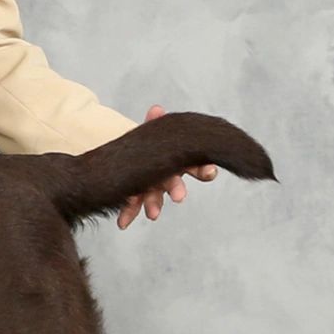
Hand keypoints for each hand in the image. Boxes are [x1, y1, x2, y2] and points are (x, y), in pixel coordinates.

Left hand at [116, 104, 216, 230]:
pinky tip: (122, 223)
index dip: (203, 168)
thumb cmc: (149, 146)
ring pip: (155, 198)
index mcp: (176, 161)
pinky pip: (133, 206)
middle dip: (177, 189)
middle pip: (175, 183)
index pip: (194, 164)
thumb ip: (154, 123)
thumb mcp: (152, 132)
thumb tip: (156, 110)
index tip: (211, 171)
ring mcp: (152, 188)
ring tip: (152, 215)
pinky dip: (128, 213)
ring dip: (154, 205)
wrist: (131, 156)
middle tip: (180, 197)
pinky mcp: (136, 196)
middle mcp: (167, 177)